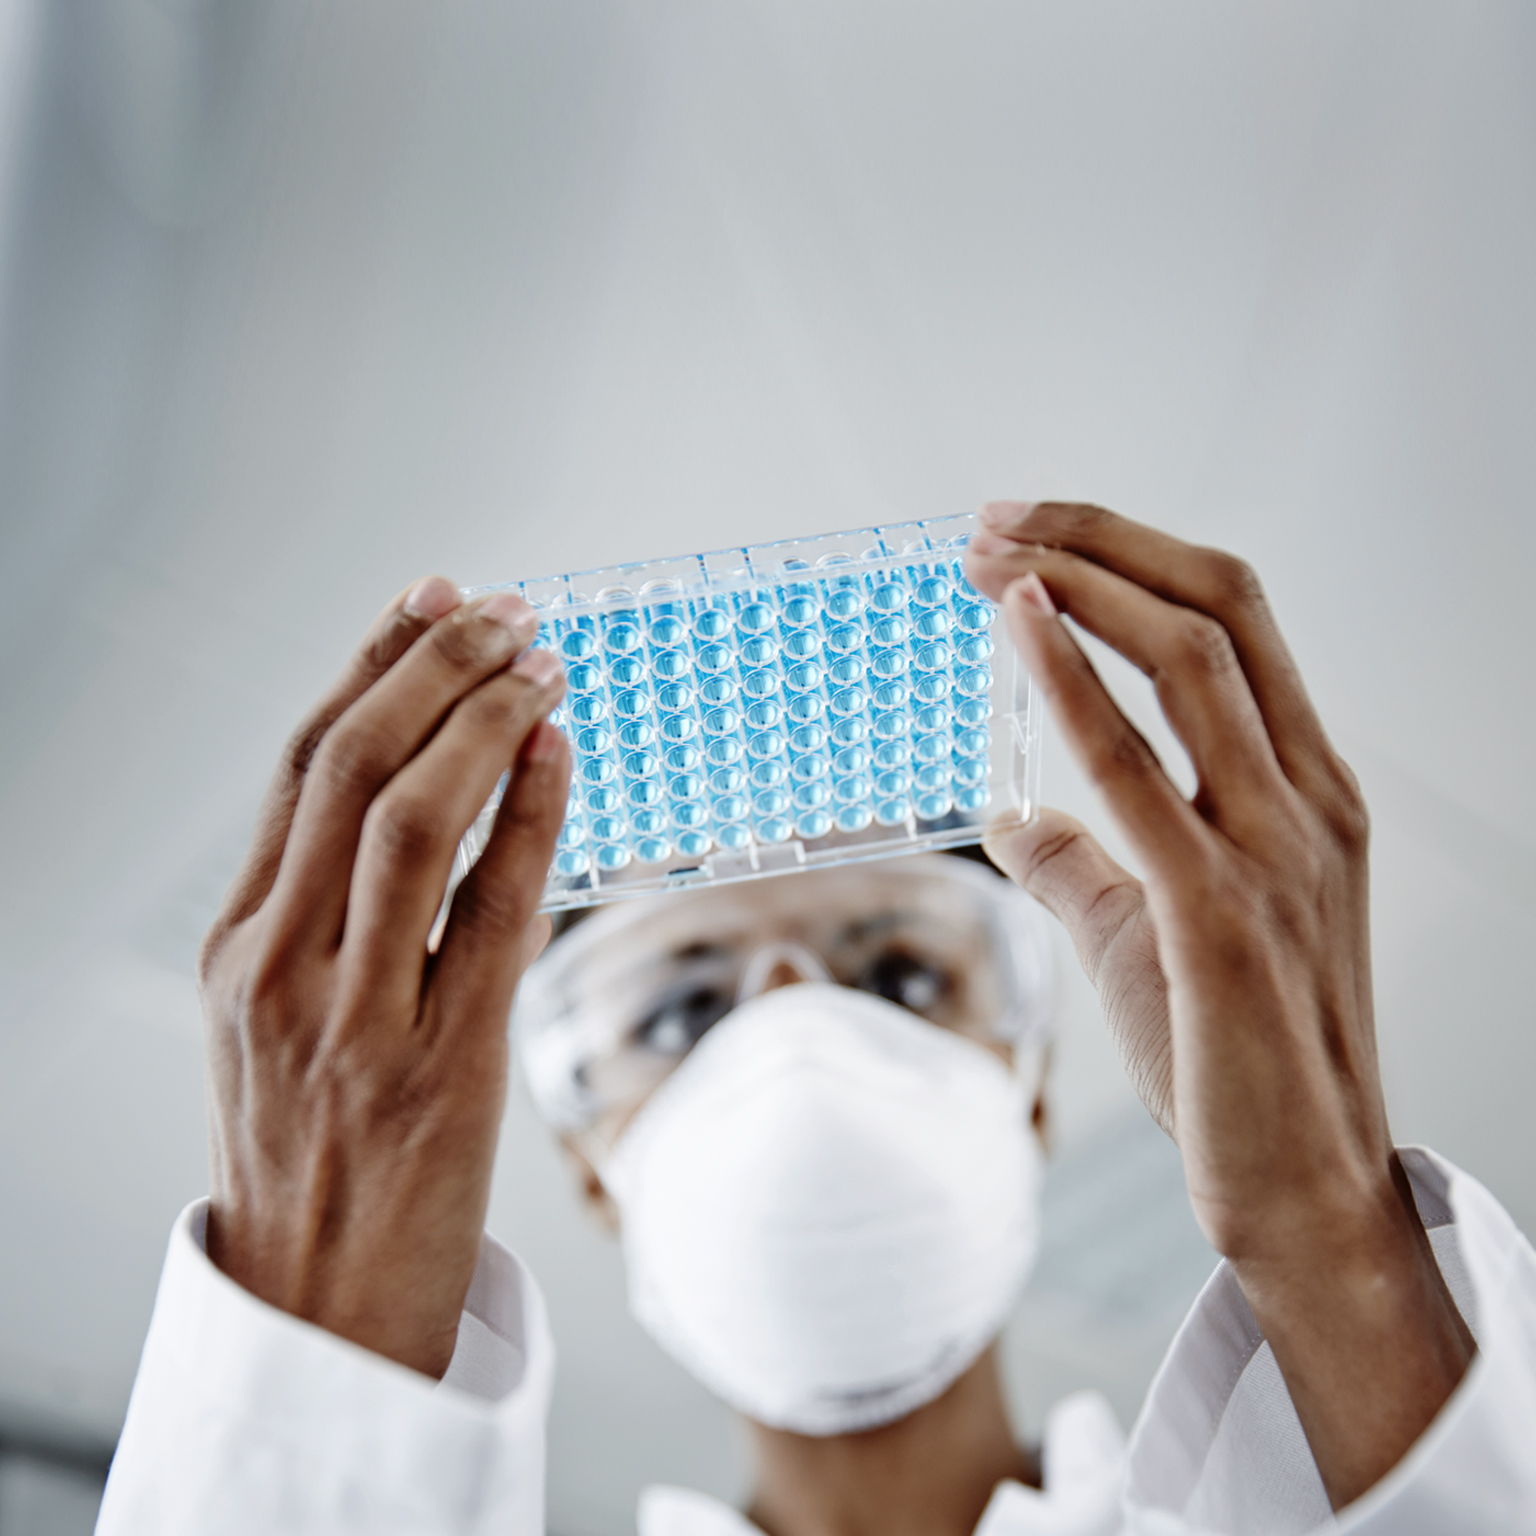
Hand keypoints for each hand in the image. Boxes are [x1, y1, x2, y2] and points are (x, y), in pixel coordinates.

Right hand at [198, 577, 569, 1378]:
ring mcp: (351, 1019)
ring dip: (481, 721)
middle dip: (431, 668)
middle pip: (349, 769)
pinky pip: (487, 912)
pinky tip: (556, 754)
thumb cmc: (313, 1158)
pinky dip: (526, 817)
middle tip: (501, 609)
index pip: (300, 768)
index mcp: (235, 949)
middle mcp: (276, 969)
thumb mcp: (278, 1027)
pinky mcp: (438, 1066)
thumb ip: (324, 918)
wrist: (319, 1312)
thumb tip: (426, 794)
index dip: (370, 667)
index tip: (427, 602)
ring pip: (408, 821)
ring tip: (538, 660)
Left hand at [965, 504, 1472, 1508]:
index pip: (1232, 621)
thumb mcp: (1154, 929)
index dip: (1130, 558)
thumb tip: (1009, 817)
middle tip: (993, 521)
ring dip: (1081, 586)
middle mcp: (1306, 799)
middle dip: (1101, 541)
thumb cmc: (1234, 1056)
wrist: (1302, 1188)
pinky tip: (1020, 631)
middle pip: (1218, 607)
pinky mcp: (1225, 916)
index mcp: (1305, 790)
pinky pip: (1141, 769)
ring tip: (988, 555)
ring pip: (1195, 660)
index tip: (1032, 538)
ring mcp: (1277, 851)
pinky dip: (1076, 682)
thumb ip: (1085, 862)